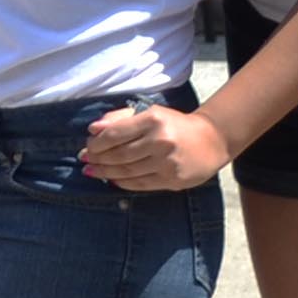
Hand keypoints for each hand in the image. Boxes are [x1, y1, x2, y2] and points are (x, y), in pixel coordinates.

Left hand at [81, 103, 230, 191]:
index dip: (96, 143)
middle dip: (97, 159)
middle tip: (85, 160)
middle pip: (118, 154)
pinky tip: (111, 179)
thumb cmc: (174, 125)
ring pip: (127, 171)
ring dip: (105, 172)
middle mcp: (160, 141)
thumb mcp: (150, 113)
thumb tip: (92, 129)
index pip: (114, 134)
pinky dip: (122, 182)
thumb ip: (119, 118)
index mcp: (153, 120)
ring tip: (92, 171)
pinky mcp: (172, 180)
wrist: (211, 140)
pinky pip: (140, 184)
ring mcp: (167, 162)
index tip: (87, 146)